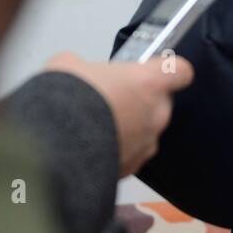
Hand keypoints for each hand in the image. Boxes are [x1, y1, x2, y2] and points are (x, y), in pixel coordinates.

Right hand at [44, 53, 194, 176]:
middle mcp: (156, 113)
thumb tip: (79, 73)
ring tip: (98, 125)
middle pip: (160, 102)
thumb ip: (87, 68)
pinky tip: (93, 144)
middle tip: (113, 98)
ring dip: (130, 127)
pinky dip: (118, 149)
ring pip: (146, 130)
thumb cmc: (67, 101)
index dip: (169, 70)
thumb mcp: (70, 66)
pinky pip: (132, 153)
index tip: (156, 70)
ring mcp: (146, 143)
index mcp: (150, 82)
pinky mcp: (132, 166)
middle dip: (140, 100)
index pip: (180, 71)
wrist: (53, 145)